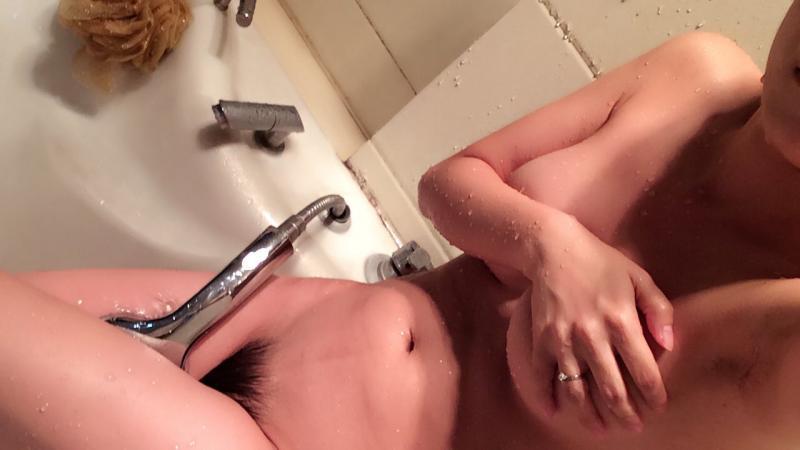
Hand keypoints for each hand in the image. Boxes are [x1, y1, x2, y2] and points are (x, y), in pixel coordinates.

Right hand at [522, 215, 672, 432]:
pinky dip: (548, 398)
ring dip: (590, 415)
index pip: (644, 371)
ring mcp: (564, 340)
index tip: (657, 407)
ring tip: (600, 428)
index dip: (654, 395)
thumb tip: (670, 343)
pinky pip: (543, 377)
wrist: (553, 248)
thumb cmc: (600, 261)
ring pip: (578, 391)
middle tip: (633, 426)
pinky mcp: (542, 340)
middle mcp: (593, 336)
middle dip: (626, 414)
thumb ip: (659, 310)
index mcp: (622, 321)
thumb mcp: (639, 277)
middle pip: (613, 390)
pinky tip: (555, 411)